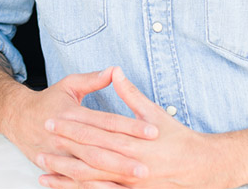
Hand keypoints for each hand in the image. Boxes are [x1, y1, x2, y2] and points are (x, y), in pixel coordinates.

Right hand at [0, 67, 158, 186]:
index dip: (130, 126)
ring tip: (134, 178)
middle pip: (98, 148)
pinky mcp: (54, 166)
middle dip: (123, 158)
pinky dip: (92, 186)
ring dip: (111, 174)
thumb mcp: (68, 85)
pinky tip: (110, 188)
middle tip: (147, 164)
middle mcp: (65, 135)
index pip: (106, 121)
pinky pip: (75, 180)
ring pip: (88, 167)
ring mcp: (59, 153)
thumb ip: (92, 79)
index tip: (152, 130)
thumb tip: (115, 70)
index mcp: (71, 113)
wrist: (16, 118)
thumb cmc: (47, 100)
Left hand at [38, 67, 222, 188]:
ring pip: (94, 180)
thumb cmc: (179, 138)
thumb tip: (115, 70)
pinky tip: (63, 188)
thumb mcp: (155, 113)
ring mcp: (133, 184)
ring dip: (67, 176)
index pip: (98, 131)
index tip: (52, 119)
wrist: (206, 167)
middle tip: (42, 143)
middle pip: (92, 156)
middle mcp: (133, 163)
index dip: (73, 127)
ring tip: (42, 170)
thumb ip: (132, 94)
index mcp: (136, 141)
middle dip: (65, 150)